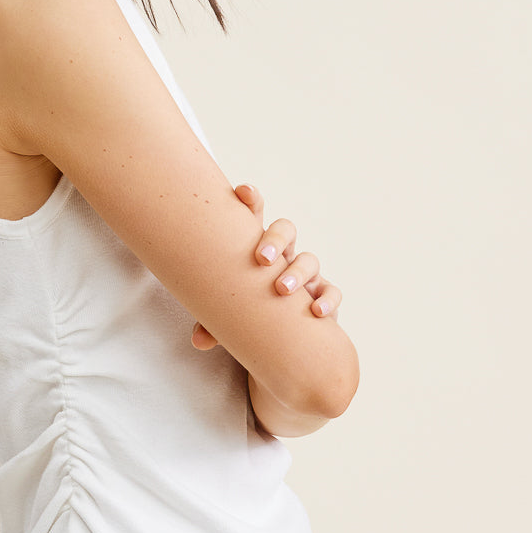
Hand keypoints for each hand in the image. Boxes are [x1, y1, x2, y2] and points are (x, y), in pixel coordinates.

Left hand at [190, 182, 342, 349]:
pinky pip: (332, 291)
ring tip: (281, 290)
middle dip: (275, 239)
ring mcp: (305, 275)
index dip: (251, 201)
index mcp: (255, 250)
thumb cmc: (246, 315)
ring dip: (296, 272)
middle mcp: (283, 256)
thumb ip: (214, 325)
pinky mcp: (322, 296)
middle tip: (261, 259)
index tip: (243, 192)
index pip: (253, 217)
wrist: (276, 339)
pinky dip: (327, 299)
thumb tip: (200, 340)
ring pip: (308, 260)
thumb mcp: (226, 318)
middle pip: (285, 230)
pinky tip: (315, 312)